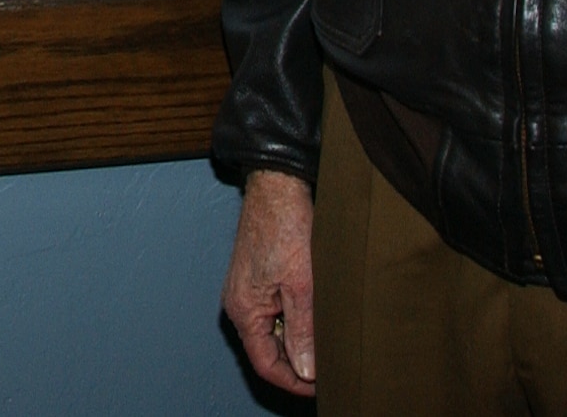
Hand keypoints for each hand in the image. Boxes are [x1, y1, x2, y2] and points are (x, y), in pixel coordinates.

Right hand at [221, 168, 317, 395]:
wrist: (277, 181)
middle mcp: (239, 302)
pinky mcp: (257, 274)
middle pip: (267, 348)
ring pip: (272, 328)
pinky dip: (293, 316)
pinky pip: (274, 308)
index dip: (293, 380)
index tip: (319, 385)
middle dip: (296, 360)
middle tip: (327, 363)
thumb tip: (306, 369)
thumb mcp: (302, 283)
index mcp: (244, 309)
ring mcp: (247, 287)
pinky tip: (313, 311)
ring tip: (325, 338)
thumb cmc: (285, 224)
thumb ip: (302, 329)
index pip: (265, 364)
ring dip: (296, 337)